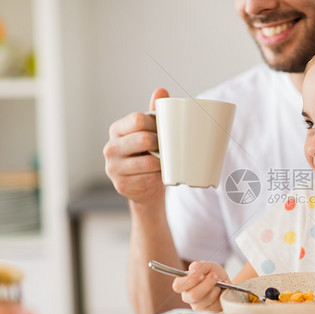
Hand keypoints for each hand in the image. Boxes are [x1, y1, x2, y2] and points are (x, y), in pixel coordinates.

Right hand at [103, 88, 168, 204]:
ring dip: (162, 162)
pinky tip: (161, 175)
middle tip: (169, 147)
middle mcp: (110, 148)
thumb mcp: (149, 132)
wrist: (143, 187)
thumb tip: (161, 90)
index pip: (138, 120)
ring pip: (148, 161)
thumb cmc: (147, 154)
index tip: (165, 131)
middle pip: (143, 139)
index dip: (156, 124)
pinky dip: (159, 177)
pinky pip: (149, 178)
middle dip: (161, 143)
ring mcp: (113, 168)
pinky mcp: (121, 185)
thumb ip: (154, 113)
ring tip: (167, 162)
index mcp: (117, 130)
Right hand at [172, 261, 230, 311]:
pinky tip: (222, 289)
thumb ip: (199, 266)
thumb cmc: (212, 274)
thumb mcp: (207, 266)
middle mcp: (188, 296)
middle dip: (206, 284)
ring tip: (220, 281)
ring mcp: (198, 306)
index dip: (190, 281)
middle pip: (193, 295)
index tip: (201, 275)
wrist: (225, 284)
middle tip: (215, 275)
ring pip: (206, 299)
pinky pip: (214, 304)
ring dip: (215, 288)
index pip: (178, 286)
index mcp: (183, 284)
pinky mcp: (208, 311)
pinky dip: (220, 294)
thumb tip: (193, 269)